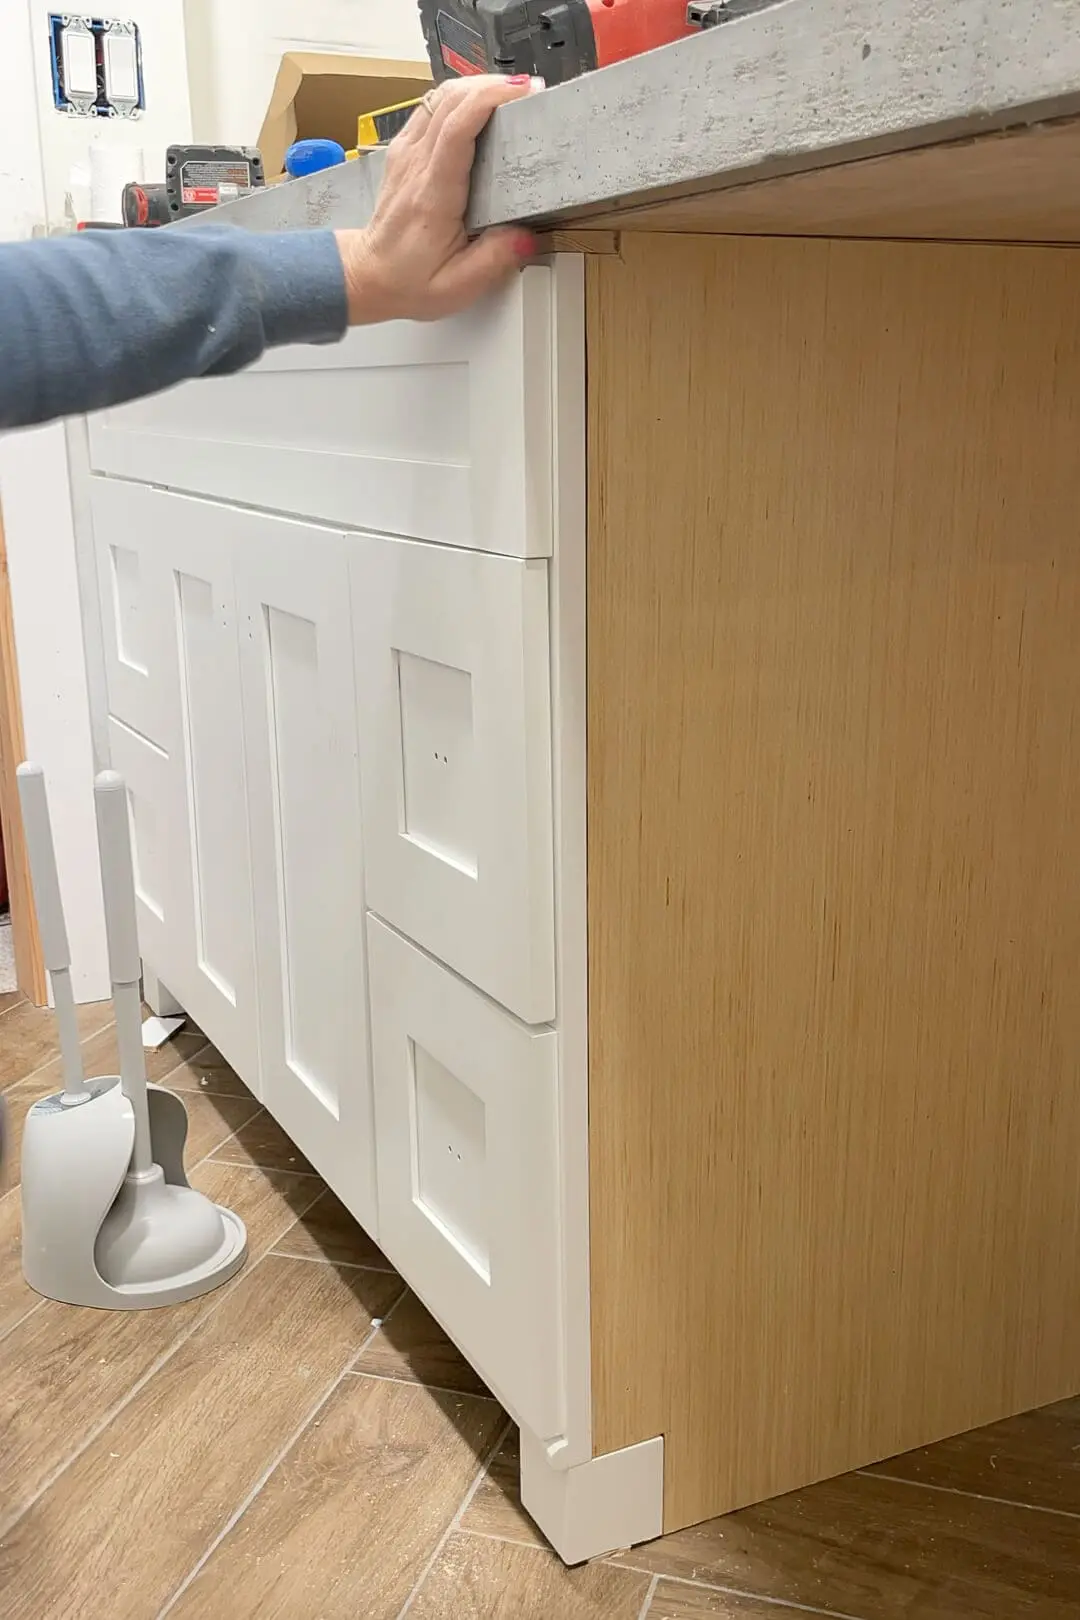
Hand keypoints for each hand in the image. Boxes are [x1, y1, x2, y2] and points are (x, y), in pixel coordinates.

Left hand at [335, 74, 541, 324]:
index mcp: (432, 194)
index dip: (489, 99)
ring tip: (510, 95)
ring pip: (440, 96)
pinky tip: (481, 106)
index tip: (521, 92)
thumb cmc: (409, 280)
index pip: (457, 128)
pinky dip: (460, 97)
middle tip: (529, 91)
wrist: (368, 275)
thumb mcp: (457, 286)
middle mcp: (416, 164)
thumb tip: (527, 237)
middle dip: (493, 86)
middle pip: (451, 100)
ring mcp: (407, 152)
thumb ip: (494, 260)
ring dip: (477, 87)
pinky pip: (432, 107)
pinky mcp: (405, 150)